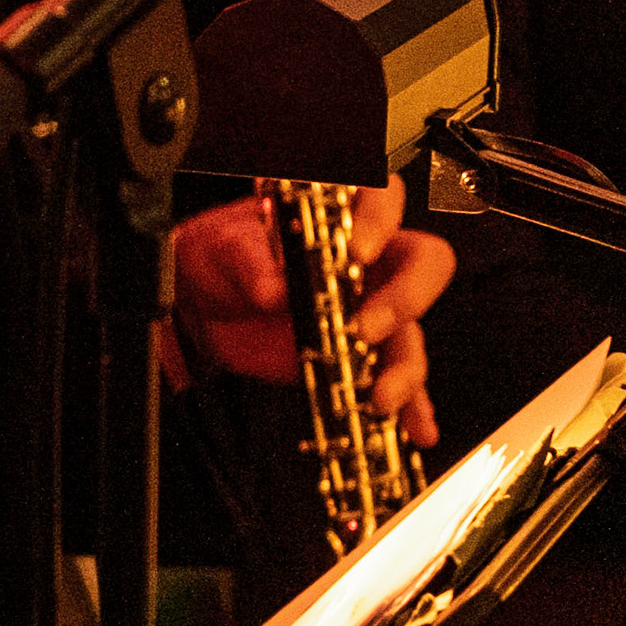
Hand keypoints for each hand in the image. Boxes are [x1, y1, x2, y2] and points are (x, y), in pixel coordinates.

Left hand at [170, 180, 452, 444]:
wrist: (203, 306)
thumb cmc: (222, 257)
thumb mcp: (226, 247)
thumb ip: (251, 262)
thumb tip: (274, 287)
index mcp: (339, 217)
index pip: (382, 199)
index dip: (379, 219)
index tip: (356, 249)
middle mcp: (368, 260)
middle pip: (422, 267)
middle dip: (404, 298)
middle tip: (364, 327)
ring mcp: (370, 308)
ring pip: (410, 332)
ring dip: (403, 367)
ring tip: (379, 395)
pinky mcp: (361, 354)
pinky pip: (396, 379)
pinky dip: (409, 405)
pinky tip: (414, 427)